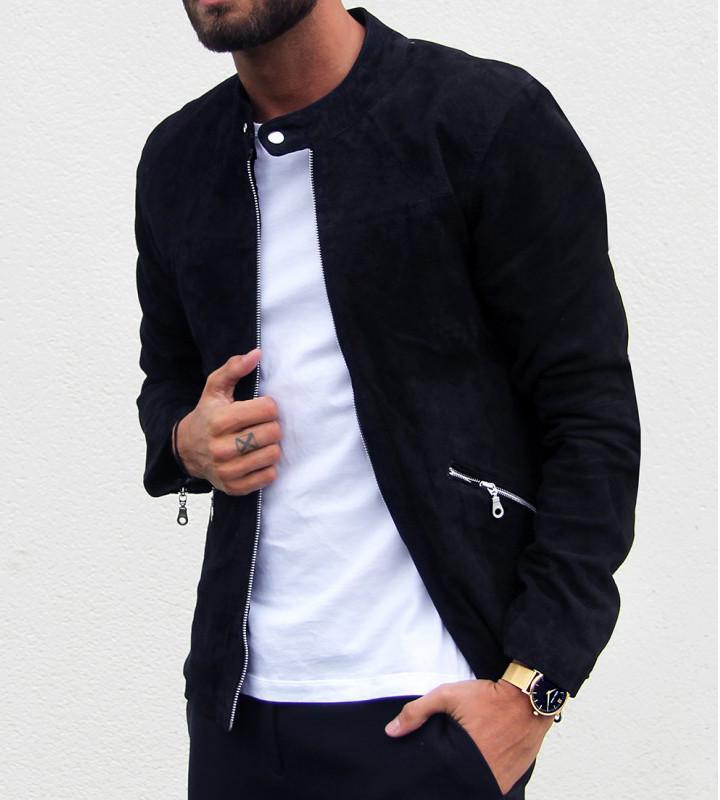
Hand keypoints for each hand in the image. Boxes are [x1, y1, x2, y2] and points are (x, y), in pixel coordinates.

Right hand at [175, 349, 282, 494]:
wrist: (187, 450)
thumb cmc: (208, 415)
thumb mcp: (214, 389)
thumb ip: (234, 369)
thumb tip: (257, 354)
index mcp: (219, 420)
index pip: (267, 410)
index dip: (269, 407)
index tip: (260, 408)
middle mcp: (221, 447)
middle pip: (273, 433)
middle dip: (271, 426)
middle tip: (261, 426)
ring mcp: (227, 470)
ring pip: (273, 455)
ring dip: (271, 446)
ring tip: (258, 441)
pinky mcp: (233, 487)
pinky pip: (268, 476)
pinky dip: (267, 467)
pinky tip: (256, 458)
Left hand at [384, 678, 553, 794]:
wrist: (529, 696)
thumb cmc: (488, 696)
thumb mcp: (448, 695)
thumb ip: (417, 711)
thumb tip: (391, 731)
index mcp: (465, 757)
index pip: (441, 778)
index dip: (433, 776)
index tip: (427, 771)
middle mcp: (485, 774)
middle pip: (459, 784)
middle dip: (450, 778)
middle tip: (446, 765)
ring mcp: (501, 779)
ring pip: (477, 787)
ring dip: (467, 779)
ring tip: (461, 765)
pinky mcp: (513, 777)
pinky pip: (494, 786)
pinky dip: (484, 779)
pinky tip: (478, 764)